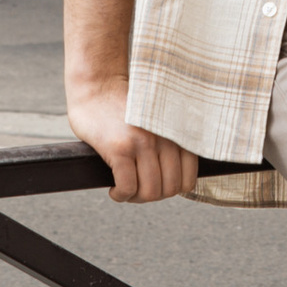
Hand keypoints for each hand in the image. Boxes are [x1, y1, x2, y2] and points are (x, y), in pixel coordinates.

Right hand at [61, 0, 197, 202]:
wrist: (97, 87)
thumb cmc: (124, 109)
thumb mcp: (157, 124)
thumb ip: (170, 145)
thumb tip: (176, 181)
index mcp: (176, 133)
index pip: (189, 179)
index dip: (171, 190)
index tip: (155, 185)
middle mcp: (164, 138)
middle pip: (169, 189)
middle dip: (151, 196)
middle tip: (136, 190)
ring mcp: (143, 143)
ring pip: (149, 192)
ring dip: (135, 198)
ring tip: (124, 189)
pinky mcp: (120, 148)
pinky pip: (128, 187)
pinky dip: (121, 195)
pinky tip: (114, 189)